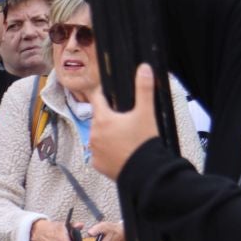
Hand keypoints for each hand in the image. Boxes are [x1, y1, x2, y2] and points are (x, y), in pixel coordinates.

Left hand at [87, 65, 161, 180]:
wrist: (145, 173)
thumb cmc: (144, 142)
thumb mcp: (146, 112)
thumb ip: (144, 89)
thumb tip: (144, 67)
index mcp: (103, 119)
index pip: (97, 99)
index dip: (103, 94)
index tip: (108, 95)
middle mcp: (94, 134)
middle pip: (99, 119)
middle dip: (109, 118)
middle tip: (126, 122)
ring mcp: (94, 151)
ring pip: (98, 137)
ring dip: (107, 135)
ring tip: (124, 138)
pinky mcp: (98, 165)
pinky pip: (100, 154)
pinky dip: (108, 152)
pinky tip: (121, 152)